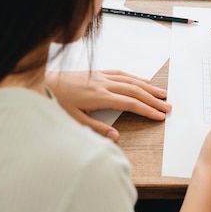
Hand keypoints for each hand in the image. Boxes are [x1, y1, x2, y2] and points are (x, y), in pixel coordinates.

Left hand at [45, 70, 171, 141]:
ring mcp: (100, 76)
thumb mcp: (73, 120)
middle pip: (135, 90)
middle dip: (153, 99)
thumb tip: (116, 138)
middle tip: (168, 106)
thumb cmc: (55, 101)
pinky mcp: (96, 73)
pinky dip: (134, 76)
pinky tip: (142, 80)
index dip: (147, 110)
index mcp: (98, 96)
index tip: (160, 115)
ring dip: (148, 86)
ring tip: (162, 93)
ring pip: (130, 80)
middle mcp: (102, 83)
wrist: (42, 82)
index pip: (130, 103)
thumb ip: (96, 129)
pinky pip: (120, 73)